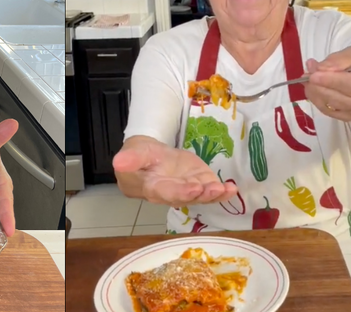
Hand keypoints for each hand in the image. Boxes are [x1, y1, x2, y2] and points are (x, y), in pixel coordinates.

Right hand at [113, 139, 237, 206]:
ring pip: (201, 196)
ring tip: (225, 189)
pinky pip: (212, 192)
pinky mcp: (199, 183)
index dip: (180, 192)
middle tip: (212, 189)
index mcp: (154, 187)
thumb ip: (130, 159)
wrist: (150, 158)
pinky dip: (223, 192)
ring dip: (214, 194)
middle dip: (201, 194)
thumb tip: (118, 162)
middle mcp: (173, 193)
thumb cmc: (140, 156)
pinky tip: (232, 189)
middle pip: (187, 197)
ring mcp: (188, 189)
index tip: (192, 189)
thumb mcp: (134, 153)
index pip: (166, 192)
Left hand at [304, 46, 350, 121]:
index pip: (350, 84)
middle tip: (306, 77)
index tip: (312, 75)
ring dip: (316, 95)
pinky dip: (319, 102)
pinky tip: (314, 93)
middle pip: (340, 98)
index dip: (329, 81)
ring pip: (334, 106)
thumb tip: (316, 67)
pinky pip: (331, 113)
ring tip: (308, 83)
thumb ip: (338, 59)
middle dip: (319, 87)